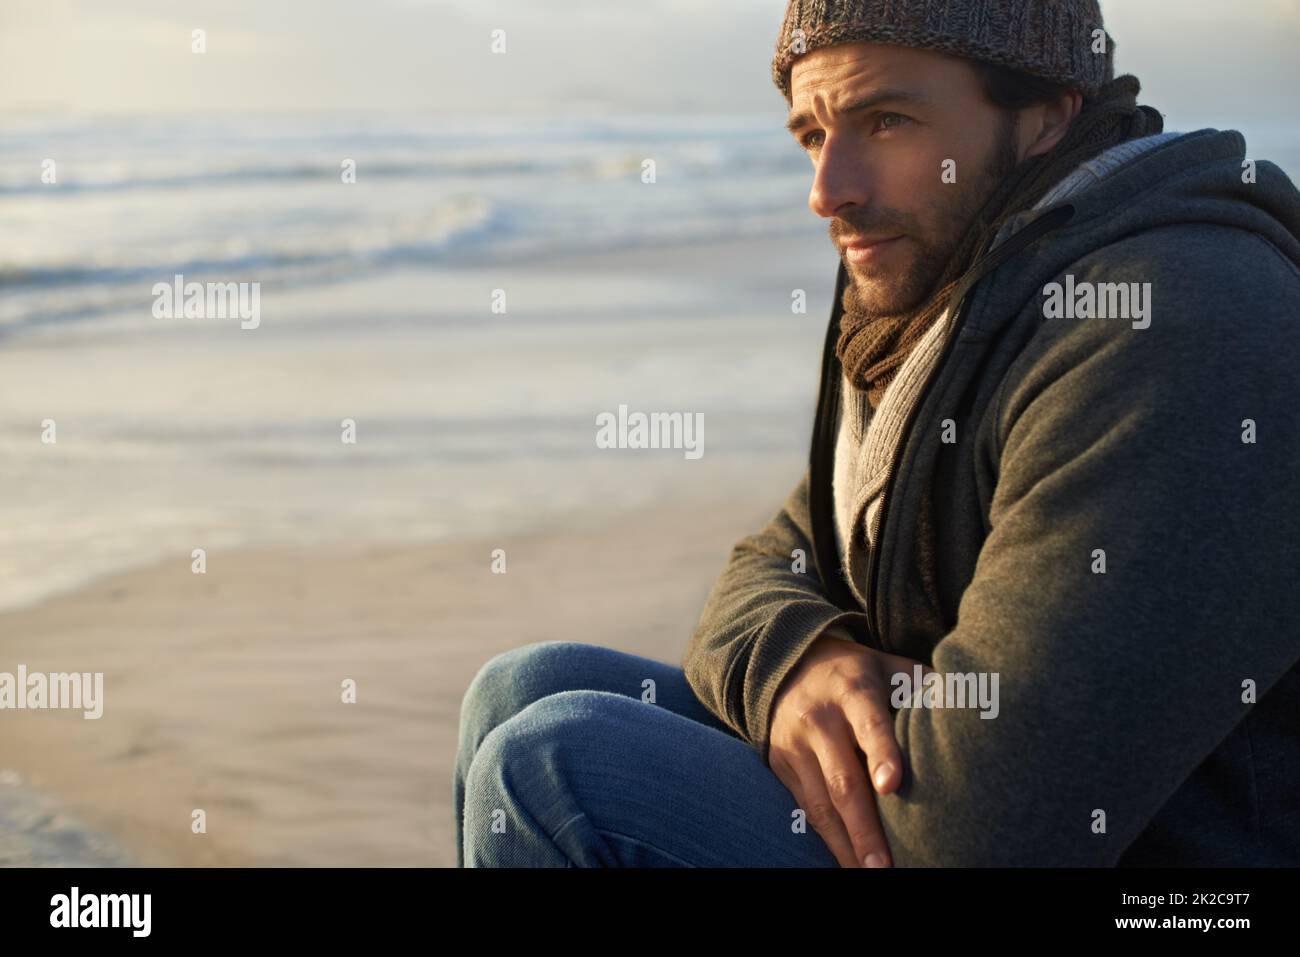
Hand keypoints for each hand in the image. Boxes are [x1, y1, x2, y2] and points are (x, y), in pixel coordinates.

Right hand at [768, 629, 932, 867]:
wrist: (786, 663)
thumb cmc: (858, 673)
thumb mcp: (889, 667)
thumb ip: (925, 684)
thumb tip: (975, 702)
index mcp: (853, 691)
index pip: (870, 725)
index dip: (882, 754)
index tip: (892, 786)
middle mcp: (819, 719)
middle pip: (843, 780)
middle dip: (864, 827)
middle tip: (884, 866)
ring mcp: (795, 745)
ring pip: (820, 804)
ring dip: (846, 845)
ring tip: (868, 874)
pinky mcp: (781, 766)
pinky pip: (806, 809)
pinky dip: (829, 839)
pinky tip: (850, 861)